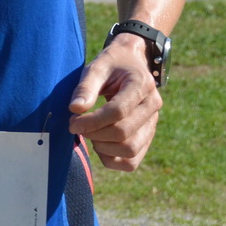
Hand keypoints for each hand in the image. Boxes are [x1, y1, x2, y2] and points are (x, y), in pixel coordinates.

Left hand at [68, 35, 160, 170]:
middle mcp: (153, 106)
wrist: (131, 63)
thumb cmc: (112, 64)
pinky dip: (111, 159)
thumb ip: (86, 87)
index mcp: (142, 85)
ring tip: (90, 133)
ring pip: (130, 150)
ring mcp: (153, 124)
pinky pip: (131, 161)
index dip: (92, 121)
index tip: (72, 121)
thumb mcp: (97, 67)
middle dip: (94, 134)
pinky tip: (99, 143)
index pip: (118, 112)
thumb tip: (74, 109)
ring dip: (103, 148)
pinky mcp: (147, 137)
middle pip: (124, 133)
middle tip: (76, 125)